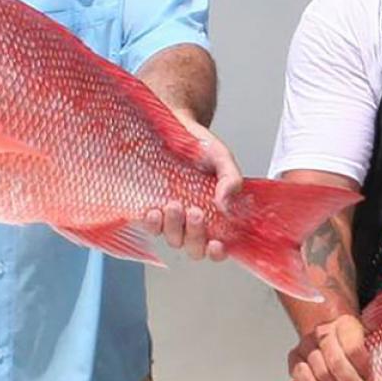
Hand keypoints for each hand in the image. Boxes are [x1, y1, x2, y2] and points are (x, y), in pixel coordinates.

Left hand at [144, 113, 243, 260]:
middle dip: (195, 236)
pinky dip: (152, 223)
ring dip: (174, 228)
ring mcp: (171, 217)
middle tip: (195, 212)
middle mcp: (192, 222)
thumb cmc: (201, 147)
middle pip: (194, 248)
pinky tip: (154, 211)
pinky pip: (150, 226)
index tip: (217, 244)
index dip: (217, 253)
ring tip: (174, 205)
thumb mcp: (222, 159)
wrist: (175, 127)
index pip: (217, 247)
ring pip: (172, 239)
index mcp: (215, 215)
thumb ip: (230, 179)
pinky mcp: (151, 207)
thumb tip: (227, 202)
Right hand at [288, 313, 381, 380]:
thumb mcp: (376, 361)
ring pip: (318, 369)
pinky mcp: (295, 356)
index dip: (362, 369)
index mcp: (346, 324)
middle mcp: (323, 330)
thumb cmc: (357, 353)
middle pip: (335, 359)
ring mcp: (307, 343)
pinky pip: (299, 373)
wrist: (335, 342)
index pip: (353, 347)